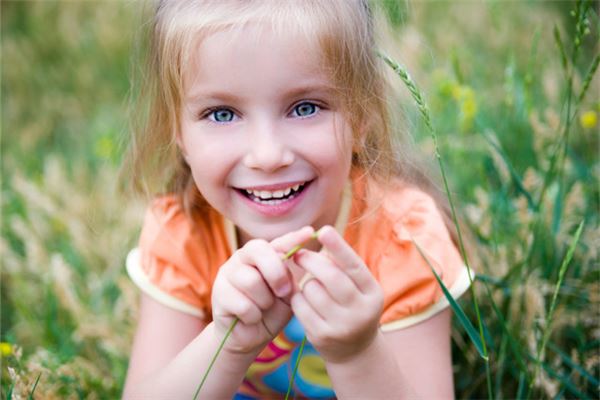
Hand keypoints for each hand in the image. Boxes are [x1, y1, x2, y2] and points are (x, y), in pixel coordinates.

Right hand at [211, 226, 314, 353]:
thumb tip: (296, 258)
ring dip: (264, 301)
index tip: (310, 233)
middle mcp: (244, 257)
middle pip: (259, 251)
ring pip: (251, 280)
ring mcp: (229, 273)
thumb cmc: (272, 312)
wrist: (250, 338)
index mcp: (264, 255)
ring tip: (263, 308)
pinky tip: (250, 318)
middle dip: (276, 273)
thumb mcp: (287, 295)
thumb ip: (289, 278)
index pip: (279, 242)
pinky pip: (243, 304)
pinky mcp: (219, 292)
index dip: (294, 237)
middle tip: (283, 292)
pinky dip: (253, 316)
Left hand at [290, 226, 383, 363]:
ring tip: (311, 286)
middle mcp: (361, 311)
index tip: (323, 229)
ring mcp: (342, 326)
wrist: (354, 351)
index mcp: (372, 293)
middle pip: (331, 277)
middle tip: (300, 253)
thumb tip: (321, 236)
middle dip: (311, 261)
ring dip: (305, 283)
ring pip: (312, 290)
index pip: (354, 266)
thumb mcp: (357, 287)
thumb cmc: (352, 306)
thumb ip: (343, 265)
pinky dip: (298, 298)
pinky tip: (304, 300)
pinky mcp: (322, 336)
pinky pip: (300, 306)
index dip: (338, 247)